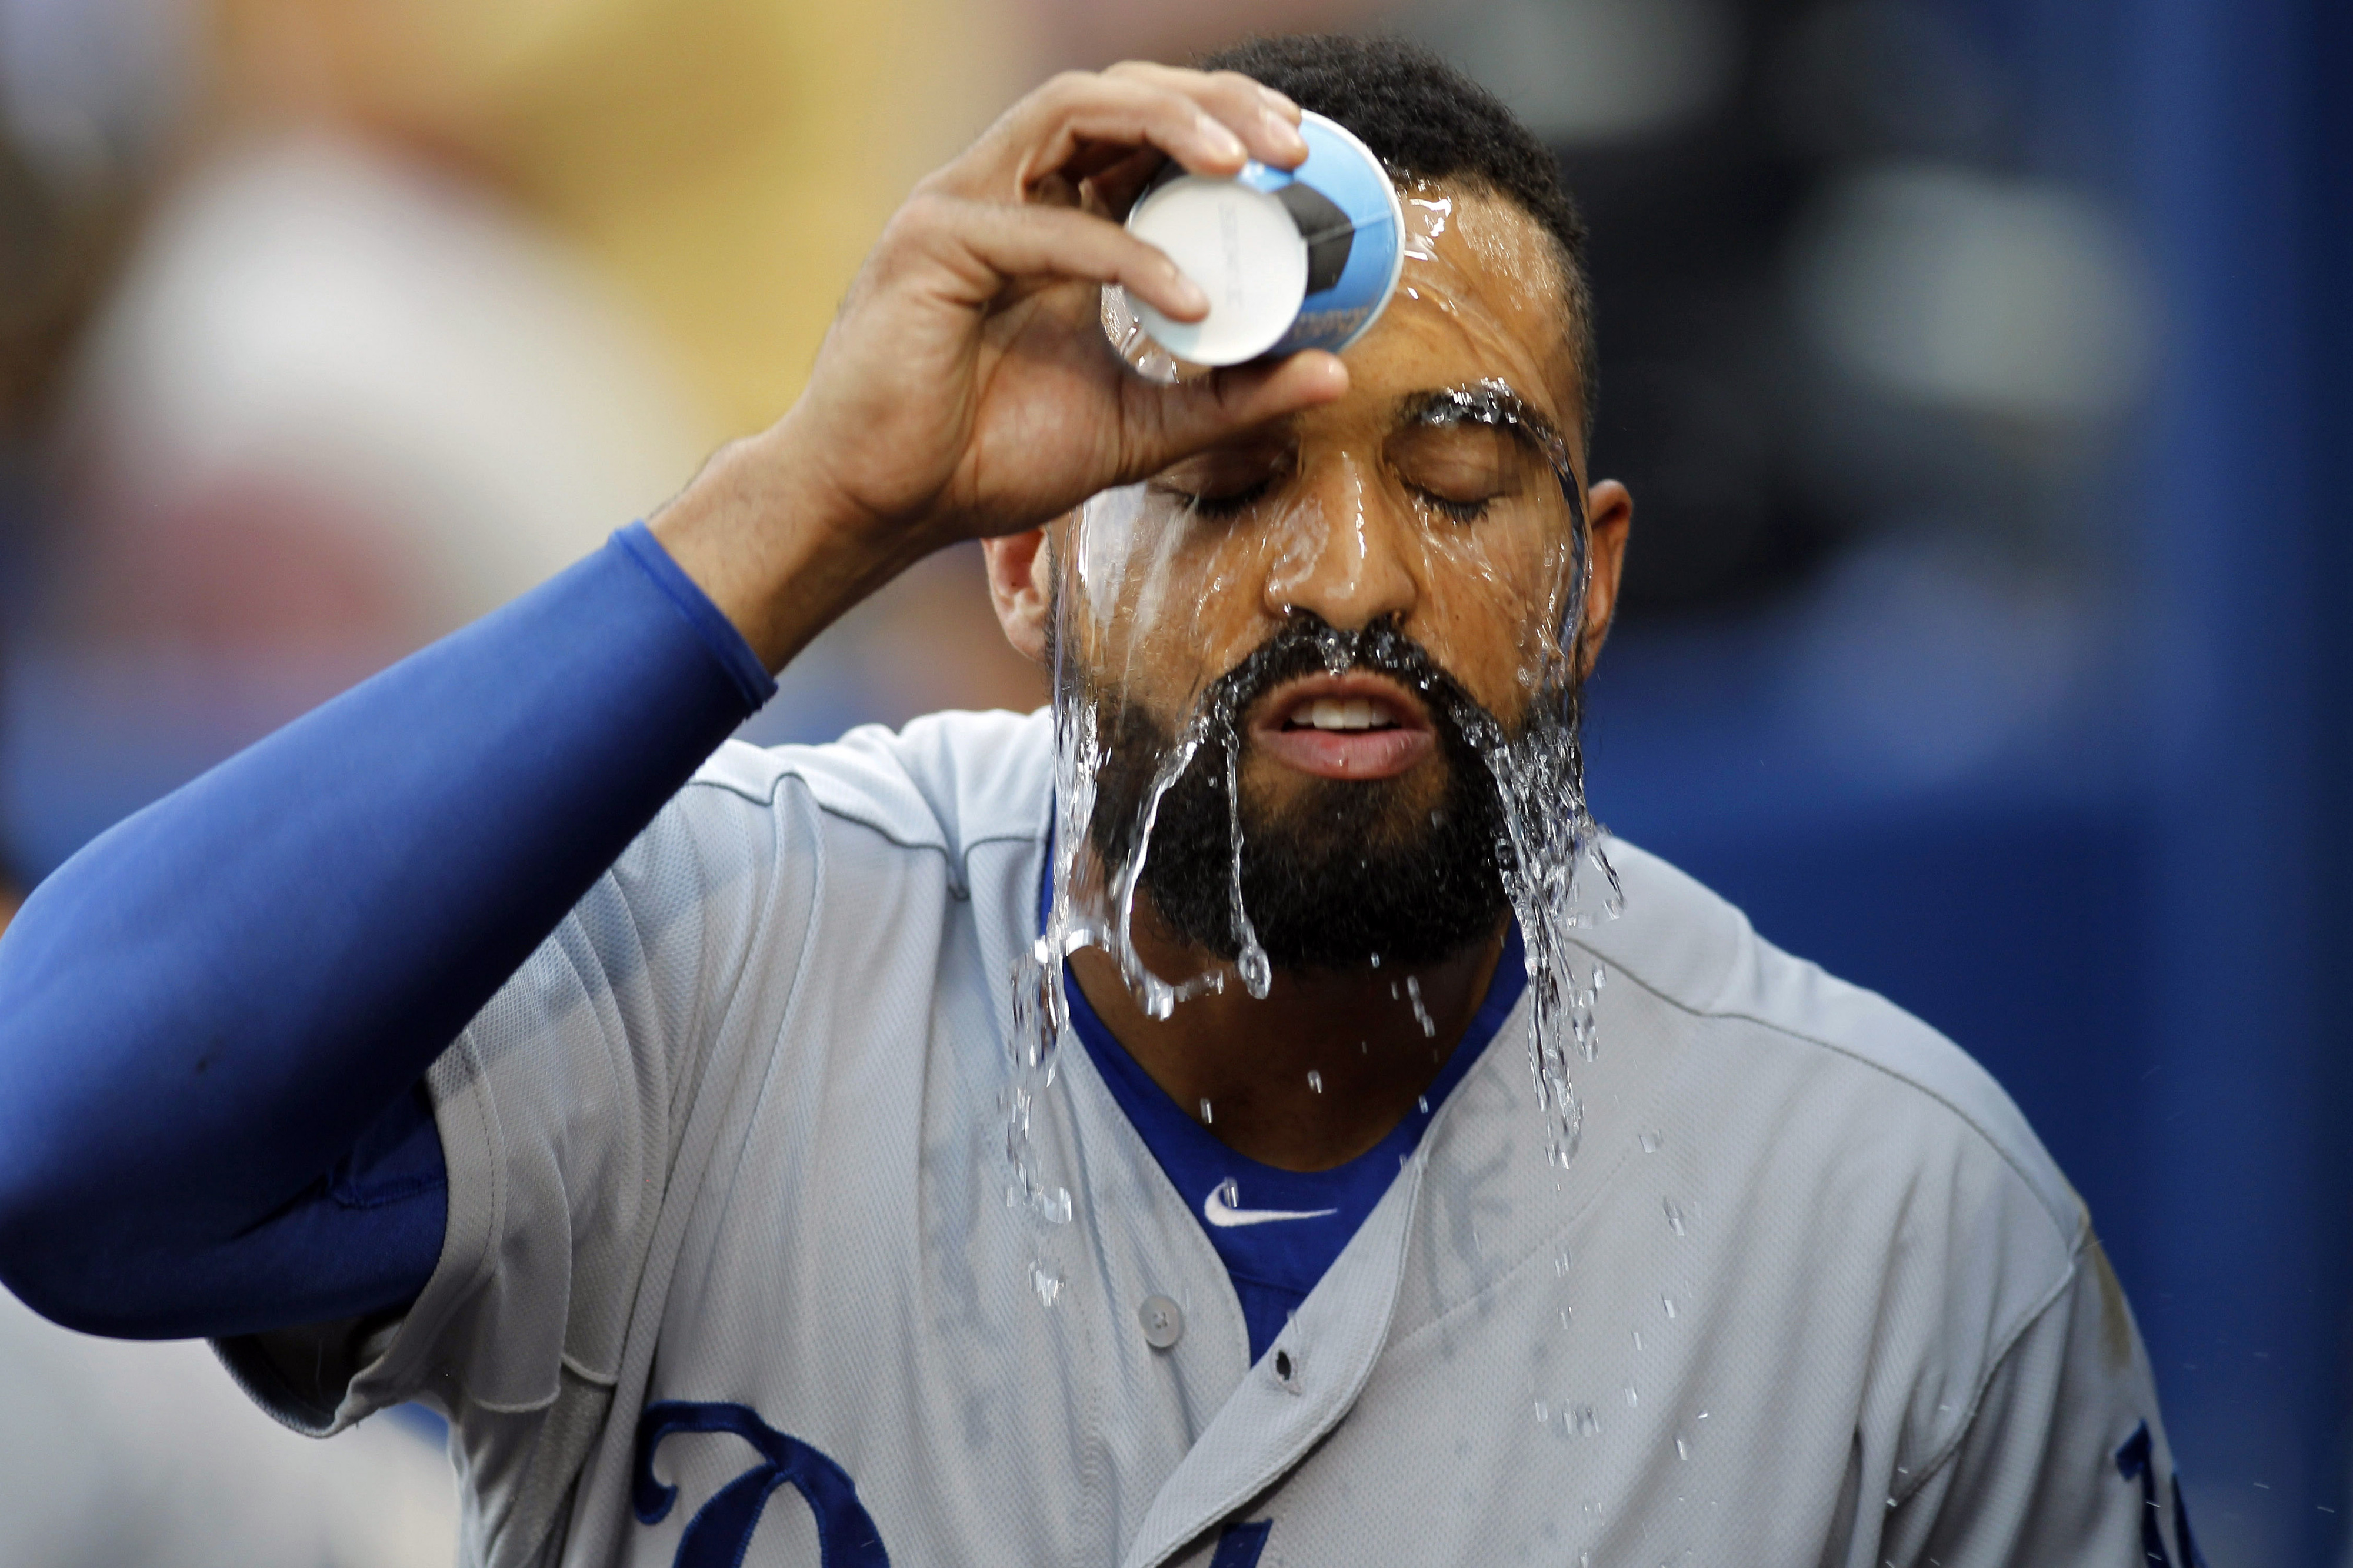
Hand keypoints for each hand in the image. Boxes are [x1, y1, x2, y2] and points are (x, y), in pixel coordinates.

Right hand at [654, 63, 1350, 668]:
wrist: (885, 510)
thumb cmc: (986, 461)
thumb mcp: (1141, 429)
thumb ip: (1230, 399)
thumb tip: (1333, 373)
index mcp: (1054, 222)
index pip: (1142, 136)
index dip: (1222, 123)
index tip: (1300, 158)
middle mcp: (1009, 194)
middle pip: (1118, 98)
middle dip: (1213, 102)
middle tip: (1293, 144)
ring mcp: (965, 205)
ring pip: (1075, 111)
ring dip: (1171, 125)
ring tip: (1249, 166)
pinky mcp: (933, 240)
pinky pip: (1048, 227)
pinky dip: (1127, 256)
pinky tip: (1187, 301)